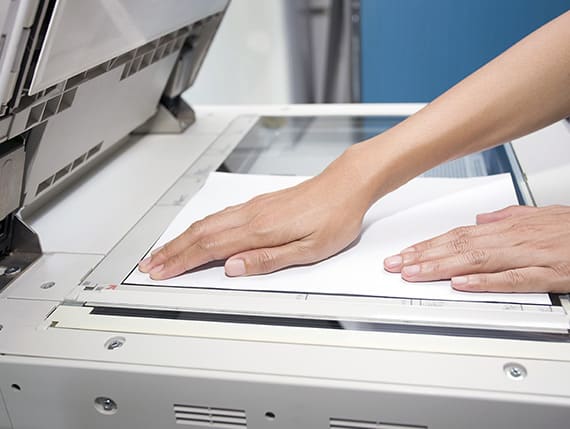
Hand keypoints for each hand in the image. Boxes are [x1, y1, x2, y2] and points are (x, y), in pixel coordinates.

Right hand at [139, 150, 372, 279]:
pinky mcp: (259, 204)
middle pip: (200, 234)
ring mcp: (253, 207)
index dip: (181, 262)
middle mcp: (251, 216)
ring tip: (165, 251)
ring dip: (181, 238)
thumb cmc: (334, 217)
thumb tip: (233, 268)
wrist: (346, 184)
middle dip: (172, 251)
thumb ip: (268, 260)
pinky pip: (220, 216)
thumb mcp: (309, 250)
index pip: (209, 249)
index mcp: (259, 230)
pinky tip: (197, 231)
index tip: (160, 273)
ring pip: (207, 223)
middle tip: (149, 264)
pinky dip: (200, 226)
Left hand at [384, 205, 569, 292]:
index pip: (456, 235)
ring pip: (475, 261)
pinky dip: (484, 282)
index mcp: (505, 227)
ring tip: (413, 273)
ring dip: (440, 267)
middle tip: (394, 265)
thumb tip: (479, 220)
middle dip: (422, 256)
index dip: (427, 244)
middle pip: (458, 247)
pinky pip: (510, 279)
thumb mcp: (537, 215)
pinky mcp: (546, 274)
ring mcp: (527, 256)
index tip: (404, 253)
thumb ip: (506, 217)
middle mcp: (510, 239)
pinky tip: (460, 285)